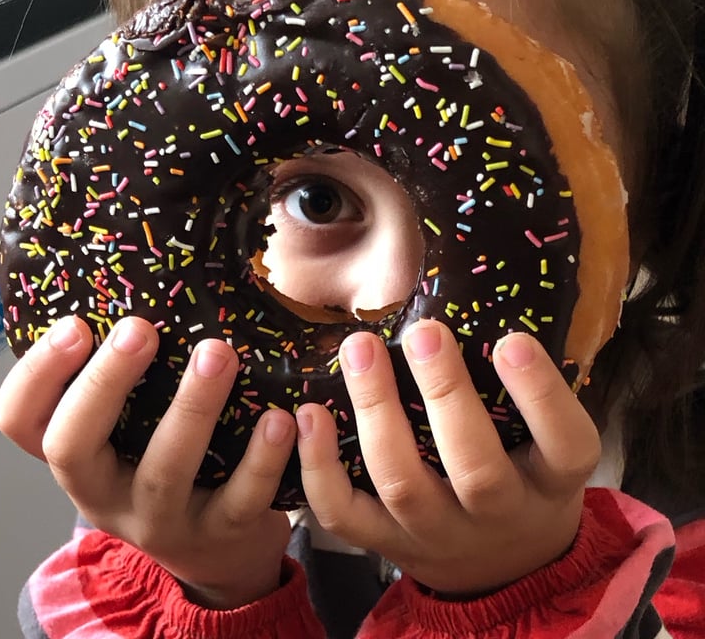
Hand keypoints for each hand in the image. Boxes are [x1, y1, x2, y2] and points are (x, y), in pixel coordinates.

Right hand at [0, 315, 296, 608]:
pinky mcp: (220, 534)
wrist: (220, 550)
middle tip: (139, 329)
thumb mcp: (136, 433)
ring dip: (192, 408)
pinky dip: (262, 457)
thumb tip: (153, 289)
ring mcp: (161, 521)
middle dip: (104, 384)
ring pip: (164, 471)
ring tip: (218, 354)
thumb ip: (133, 383)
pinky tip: (280, 418)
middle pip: (75, 448)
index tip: (75, 325)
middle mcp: (105, 494)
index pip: (23, 422)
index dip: (37, 374)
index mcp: (80, 458)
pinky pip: (240, 499)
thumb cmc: (174, 465)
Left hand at [296, 320, 600, 595]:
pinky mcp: (385, 543)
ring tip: (361, 349)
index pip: (565, 445)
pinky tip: (308, 413)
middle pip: (475, 468)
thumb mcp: (547, 444)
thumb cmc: (525, 478)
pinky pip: (344, 514)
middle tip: (424, 331)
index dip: (542, 396)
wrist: (503, 568)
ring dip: (377, 412)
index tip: (513, 341)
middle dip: (446, 394)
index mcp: (551, 485)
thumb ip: (526, 393)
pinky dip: (320, 466)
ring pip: (402, 483)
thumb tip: (488, 305)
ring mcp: (435, 536)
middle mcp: (497, 516)